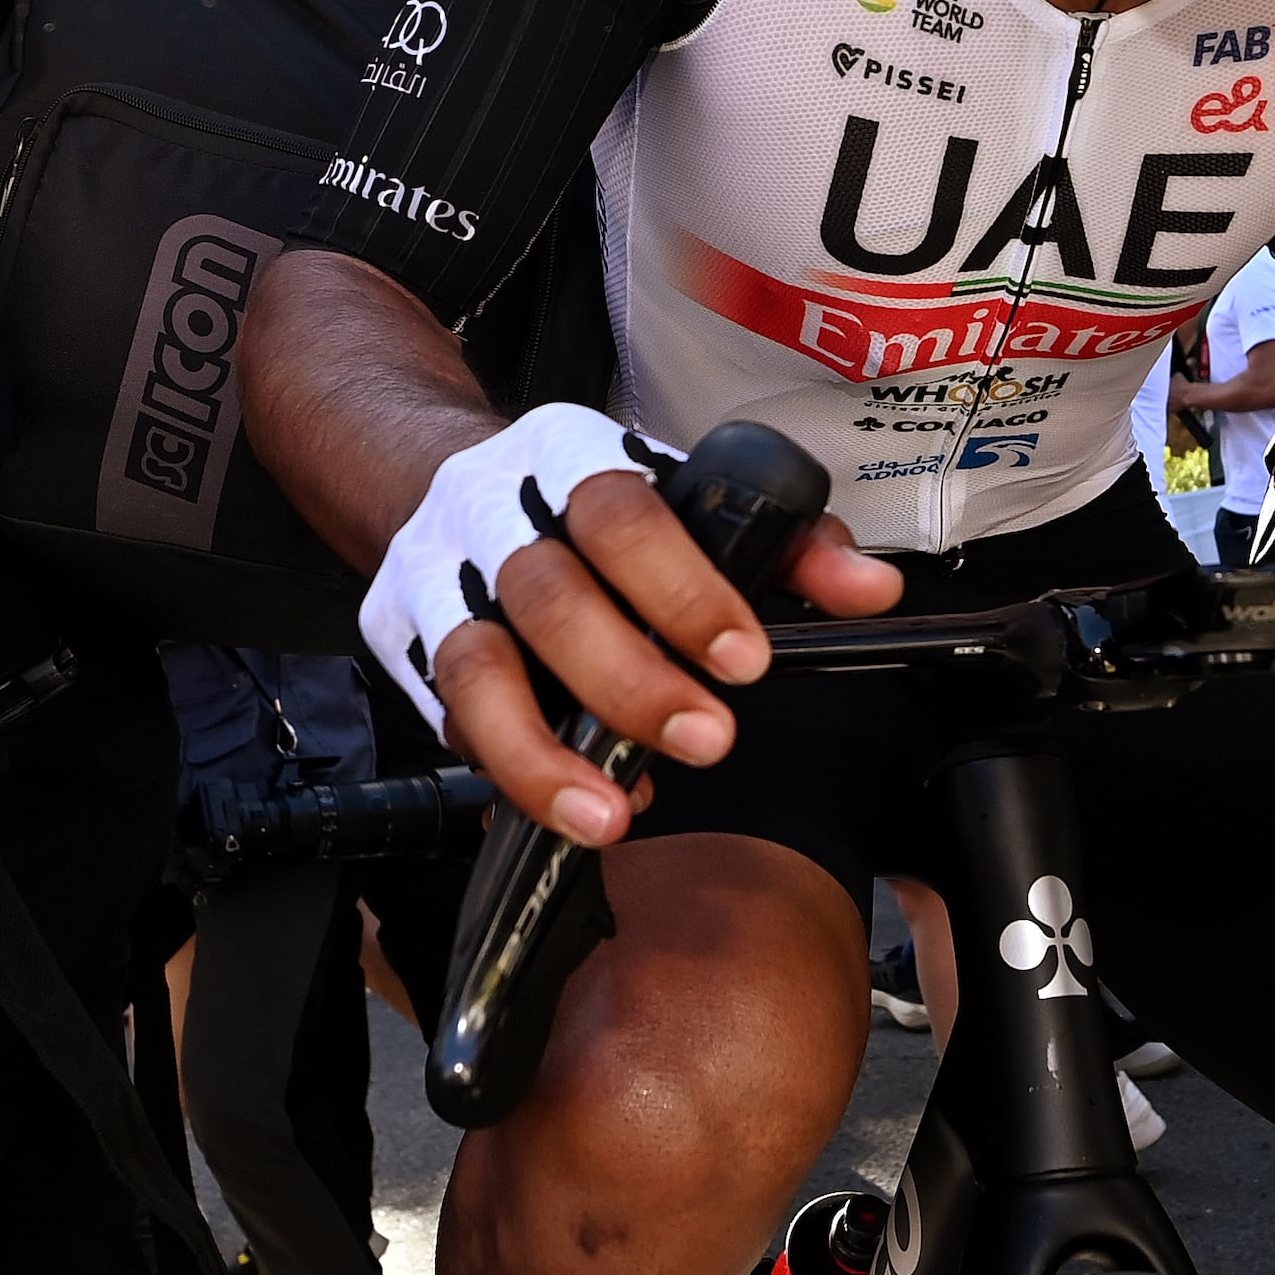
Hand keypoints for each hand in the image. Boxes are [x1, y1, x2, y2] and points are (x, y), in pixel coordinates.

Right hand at [428, 477, 899, 843]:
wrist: (430, 475)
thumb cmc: (582, 505)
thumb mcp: (685, 496)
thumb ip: (787, 546)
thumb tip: (870, 590)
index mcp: (575, 461)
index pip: (624, 516)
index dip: (684, 590)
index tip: (744, 659)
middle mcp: (498, 515)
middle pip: (549, 597)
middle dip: (629, 681)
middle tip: (707, 739)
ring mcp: (440, 580)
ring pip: (475, 668)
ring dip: (541, 754)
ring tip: (610, 813)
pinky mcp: (404, 643)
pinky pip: (446, 718)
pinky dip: (510, 770)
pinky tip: (569, 802)